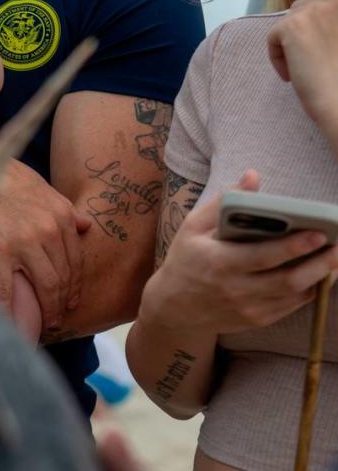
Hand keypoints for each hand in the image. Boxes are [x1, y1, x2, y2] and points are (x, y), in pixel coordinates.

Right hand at [0, 158, 90, 328]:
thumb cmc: (3, 176)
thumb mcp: (43, 187)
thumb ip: (65, 209)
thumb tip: (86, 226)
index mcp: (60, 216)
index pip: (75, 260)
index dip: (75, 285)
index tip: (70, 300)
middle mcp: (46, 231)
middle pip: (63, 278)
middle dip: (63, 303)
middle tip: (58, 318)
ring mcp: (22, 244)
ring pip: (45, 288)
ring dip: (46, 311)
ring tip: (43, 325)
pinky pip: (6, 290)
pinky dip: (9, 310)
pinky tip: (12, 323)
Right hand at [142, 170, 337, 333]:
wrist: (175, 309)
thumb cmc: (185, 261)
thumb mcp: (193, 228)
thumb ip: (224, 202)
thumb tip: (253, 177)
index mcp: (220, 263)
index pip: (263, 256)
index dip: (294, 246)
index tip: (319, 233)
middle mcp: (236, 289)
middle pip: (288, 280)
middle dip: (320, 263)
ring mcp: (249, 308)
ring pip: (295, 294)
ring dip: (321, 276)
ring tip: (335, 257)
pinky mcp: (258, 319)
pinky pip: (292, 305)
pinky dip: (310, 288)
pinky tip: (319, 273)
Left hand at [267, 0, 337, 129]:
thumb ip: (332, 15)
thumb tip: (307, 5)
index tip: (317, 27)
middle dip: (303, 25)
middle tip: (314, 55)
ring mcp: (320, 7)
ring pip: (290, 16)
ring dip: (293, 40)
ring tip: (307, 66)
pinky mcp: (295, 25)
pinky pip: (273, 35)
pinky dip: (278, 56)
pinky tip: (294, 76)